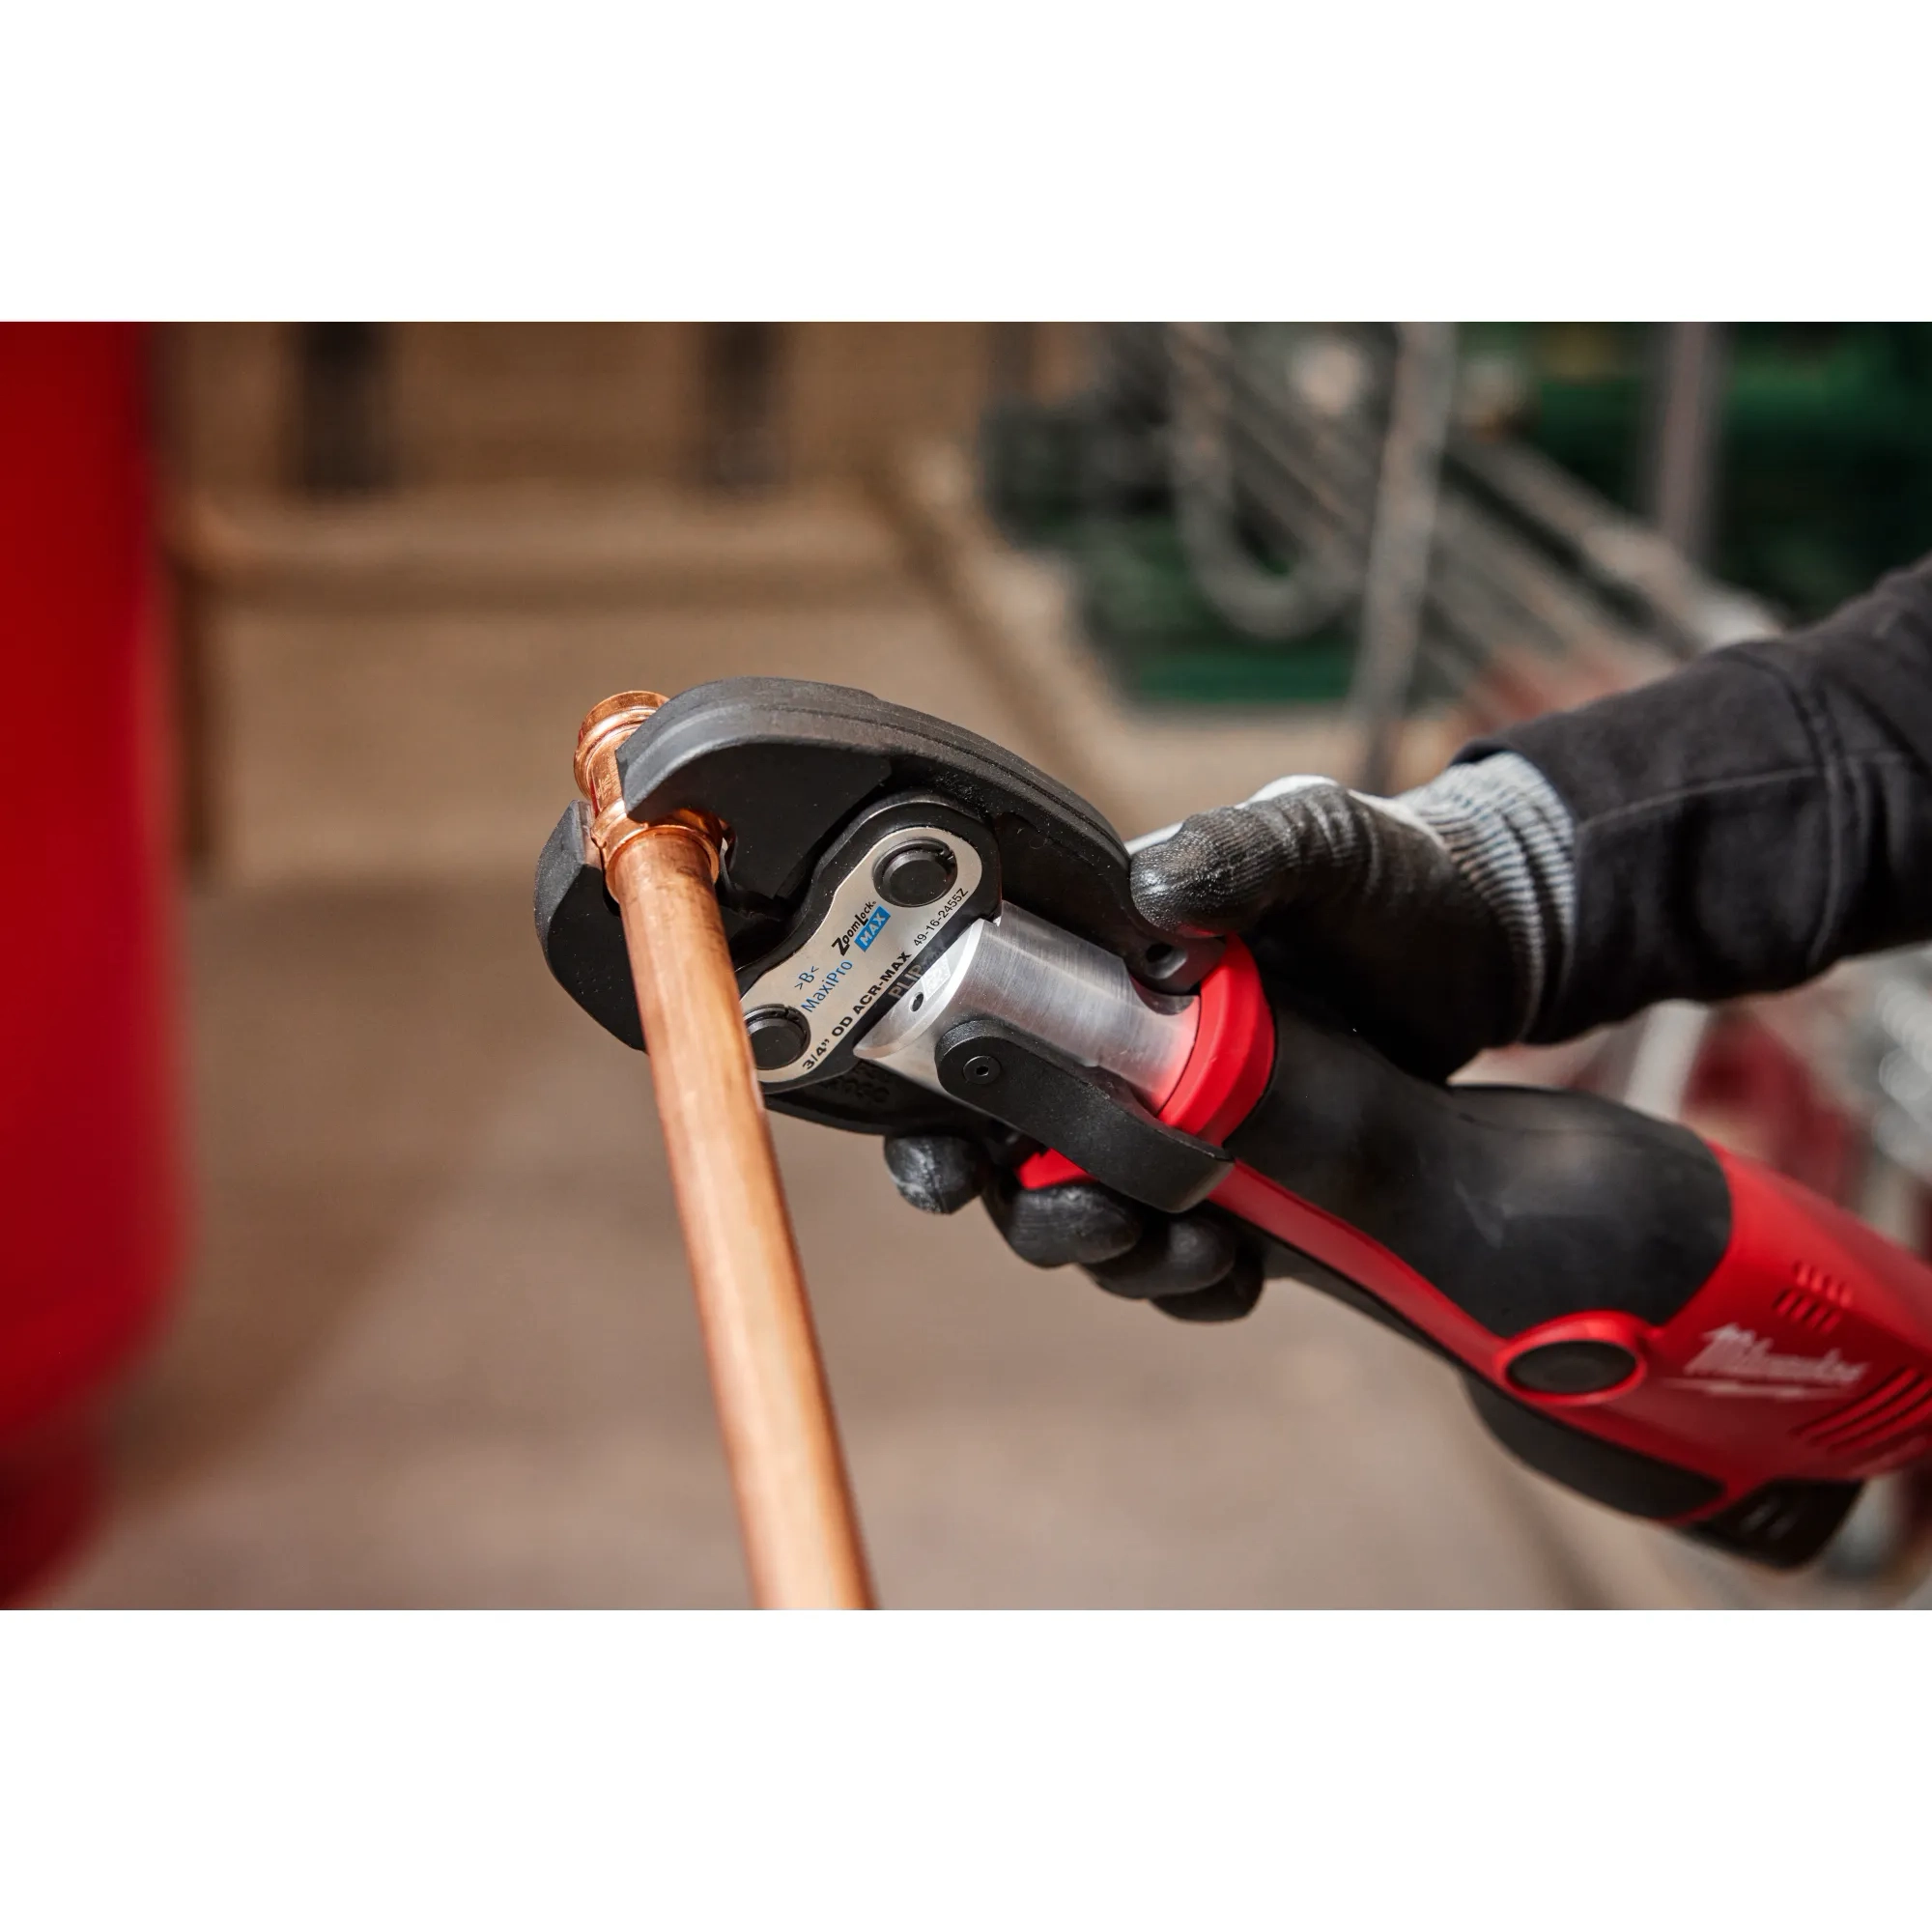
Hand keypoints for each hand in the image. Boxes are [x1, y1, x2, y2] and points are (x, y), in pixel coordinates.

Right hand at [883, 756, 1571, 1319]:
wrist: (1494, 948)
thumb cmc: (1392, 875)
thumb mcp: (1320, 841)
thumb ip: (1238, 853)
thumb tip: (1151, 897)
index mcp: (1102, 967)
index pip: (981, 1043)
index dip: (942, 1114)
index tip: (949, 1163)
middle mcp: (1119, 1055)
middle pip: (1021, 1159)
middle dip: (1036, 1212)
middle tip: (1099, 1221)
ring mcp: (1180, 1126)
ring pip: (1098, 1218)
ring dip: (1122, 1255)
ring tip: (1194, 1251)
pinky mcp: (1244, 1183)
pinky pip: (1189, 1252)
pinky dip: (1199, 1280)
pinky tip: (1239, 1274)